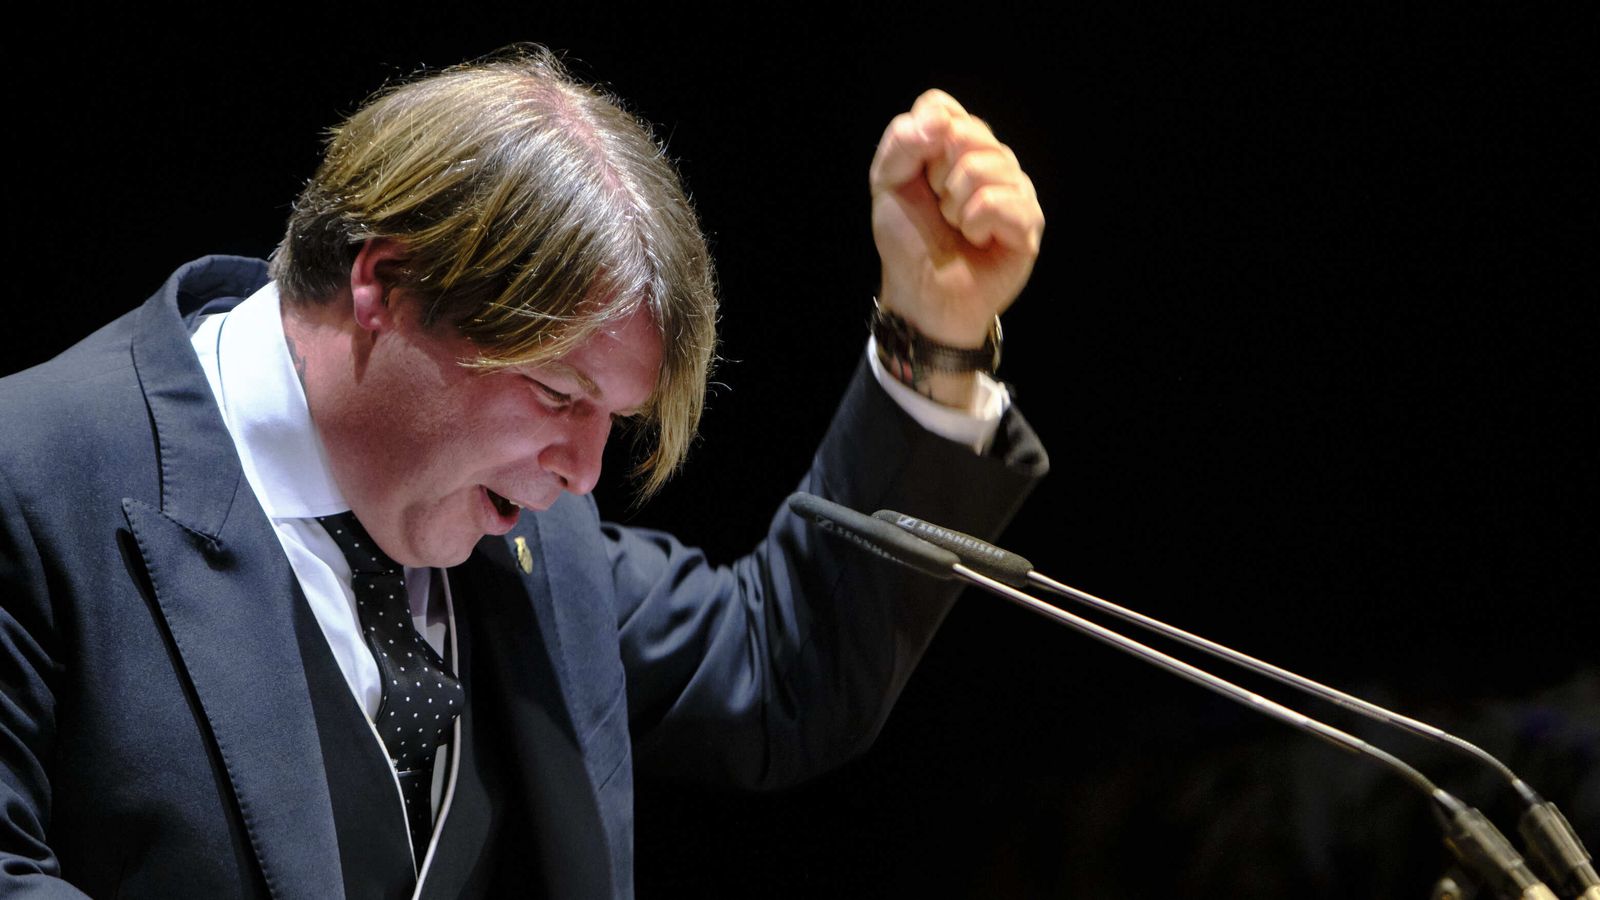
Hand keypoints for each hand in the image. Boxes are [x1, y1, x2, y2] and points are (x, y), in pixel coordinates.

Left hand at [870, 90, 1043, 349]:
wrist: (921, 293)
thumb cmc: (909, 240)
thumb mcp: (888, 182)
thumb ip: (903, 140)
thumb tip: (941, 122)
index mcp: (959, 144)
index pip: (940, 105)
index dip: (920, 140)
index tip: (917, 176)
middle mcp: (993, 158)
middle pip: (964, 132)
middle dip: (937, 176)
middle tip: (939, 207)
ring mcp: (1016, 188)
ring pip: (981, 166)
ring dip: (954, 205)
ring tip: (957, 226)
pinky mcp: (1029, 220)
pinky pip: (996, 201)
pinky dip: (974, 224)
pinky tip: (977, 240)